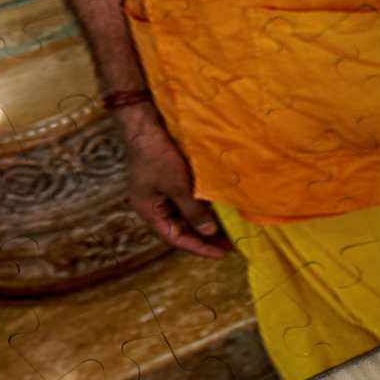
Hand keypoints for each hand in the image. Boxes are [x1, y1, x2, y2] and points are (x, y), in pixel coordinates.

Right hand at [121, 111, 231, 258]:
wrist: (148, 126)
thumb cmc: (158, 155)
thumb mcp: (178, 186)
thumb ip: (193, 211)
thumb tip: (210, 232)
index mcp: (149, 211)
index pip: (176, 238)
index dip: (200, 247)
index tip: (223, 253)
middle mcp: (155, 205)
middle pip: (181, 229)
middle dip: (205, 237)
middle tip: (231, 244)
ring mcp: (162, 193)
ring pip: (186, 216)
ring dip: (206, 222)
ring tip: (229, 230)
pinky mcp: (171, 181)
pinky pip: (188, 201)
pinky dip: (204, 207)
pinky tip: (220, 209)